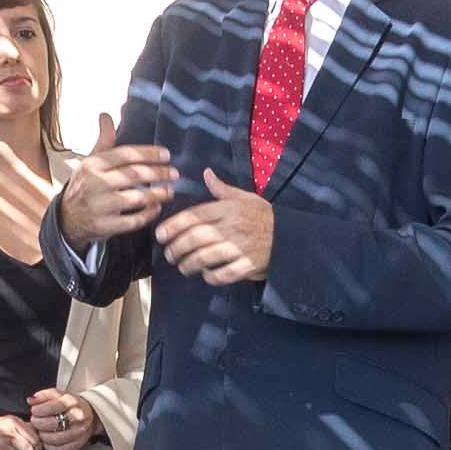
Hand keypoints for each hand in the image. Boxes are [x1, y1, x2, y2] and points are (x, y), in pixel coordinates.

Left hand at [23, 388, 97, 449]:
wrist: (89, 414)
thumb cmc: (71, 405)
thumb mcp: (58, 395)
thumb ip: (43, 396)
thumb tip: (31, 401)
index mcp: (72, 402)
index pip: (52, 407)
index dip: (38, 410)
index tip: (34, 411)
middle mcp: (77, 417)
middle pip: (52, 424)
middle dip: (38, 423)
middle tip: (35, 421)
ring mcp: (79, 432)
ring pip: (54, 439)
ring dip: (42, 435)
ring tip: (41, 430)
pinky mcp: (78, 444)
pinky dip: (49, 446)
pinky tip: (47, 439)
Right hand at [59, 133, 179, 242]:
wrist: (67, 219)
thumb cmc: (85, 185)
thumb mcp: (90, 162)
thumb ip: (104, 141)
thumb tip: (105, 115)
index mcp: (93, 165)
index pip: (126, 154)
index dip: (149, 154)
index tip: (166, 155)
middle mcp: (95, 184)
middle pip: (134, 175)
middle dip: (158, 174)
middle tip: (174, 174)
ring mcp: (100, 206)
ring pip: (137, 198)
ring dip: (157, 194)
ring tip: (170, 191)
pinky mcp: (105, 226)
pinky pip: (133, 220)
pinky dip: (148, 214)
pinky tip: (157, 208)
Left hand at [167, 166, 273, 286]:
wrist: (289, 236)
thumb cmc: (263, 216)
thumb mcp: (244, 197)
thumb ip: (222, 189)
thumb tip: (206, 173)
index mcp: (229, 209)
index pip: (195, 216)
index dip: (174, 226)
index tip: (160, 234)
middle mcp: (232, 227)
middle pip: (195, 238)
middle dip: (177, 248)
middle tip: (169, 254)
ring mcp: (240, 248)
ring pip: (205, 257)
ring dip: (189, 264)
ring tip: (182, 266)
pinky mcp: (247, 266)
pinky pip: (223, 274)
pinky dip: (211, 276)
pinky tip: (206, 274)